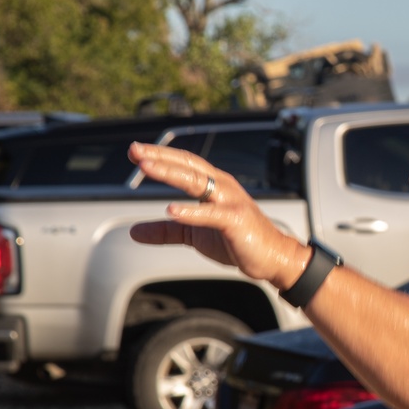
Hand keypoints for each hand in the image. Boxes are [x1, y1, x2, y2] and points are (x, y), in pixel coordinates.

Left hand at [128, 142, 304, 287]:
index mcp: (215, 185)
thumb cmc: (239, 241)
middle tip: (134, 151)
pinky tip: (171, 210)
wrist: (274, 257)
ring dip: (169, 173)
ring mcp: (230, 202)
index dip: (160, 155)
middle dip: (160, 156)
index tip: (135, 151)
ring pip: (197, 182)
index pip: (184, 164)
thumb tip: (134, 233)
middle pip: (188, 165)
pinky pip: (211, 214)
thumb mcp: (195, 234)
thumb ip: (166, 231)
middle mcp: (222, 187)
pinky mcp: (236, 220)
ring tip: (146, 168)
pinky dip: (191, 211)